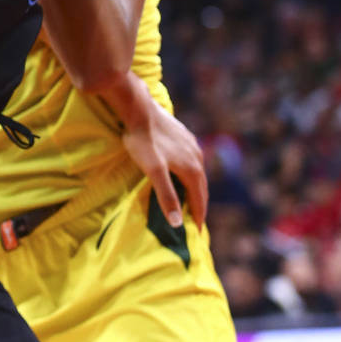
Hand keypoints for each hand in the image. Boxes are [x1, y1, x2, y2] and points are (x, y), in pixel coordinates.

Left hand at [121, 97, 207, 230]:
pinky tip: (183, 170)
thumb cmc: (143, 141)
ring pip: (197, 172)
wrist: (138, 109)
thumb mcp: (153, 171)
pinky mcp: (183, 135)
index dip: (198, 216)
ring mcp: (191, 144)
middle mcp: (197, 157)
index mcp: (192, 169)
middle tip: (195, 220)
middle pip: (201, 187)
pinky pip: (191, 159)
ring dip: (196, 187)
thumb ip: (166, 196)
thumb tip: (177, 223)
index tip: (196, 232)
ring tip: (190, 199)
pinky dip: (190, 172)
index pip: (199, 199)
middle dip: (199, 204)